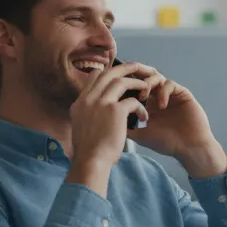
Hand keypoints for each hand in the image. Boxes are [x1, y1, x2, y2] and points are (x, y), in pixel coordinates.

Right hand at [67, 62, 148, 176]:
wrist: (91, 160)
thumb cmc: (89, 150)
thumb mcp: (81, 126)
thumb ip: (88, 114)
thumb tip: (96, 112)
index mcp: (80, 102)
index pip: (93, 77)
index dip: (107, 72)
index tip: (118, 74)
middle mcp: (89, 99)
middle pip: (107, 73)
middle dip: (124, 68)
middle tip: (137, 67)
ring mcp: (101, 103)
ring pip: (121, 82)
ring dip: (136, 83)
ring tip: (147, 88)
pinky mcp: (115, 111)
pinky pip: (133, 101)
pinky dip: (141, 108)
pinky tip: (144, 116)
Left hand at [120, 63, 226, 176]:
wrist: (189, 148)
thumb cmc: (166, 143)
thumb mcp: (140, 135)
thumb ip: (125, 125)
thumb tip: (105, 119)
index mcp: (147, 103)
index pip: (133, 85)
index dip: (124, 83)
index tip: (113, 87)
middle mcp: (157, 96)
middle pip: (144, 76)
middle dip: (134, 75)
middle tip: (125, 79)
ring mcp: (170, 94)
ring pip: (156, 77)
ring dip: (147, 83)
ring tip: (142, 96)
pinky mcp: (182, 93)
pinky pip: (169, 84)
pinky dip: (163, 92)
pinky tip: (161, 106)